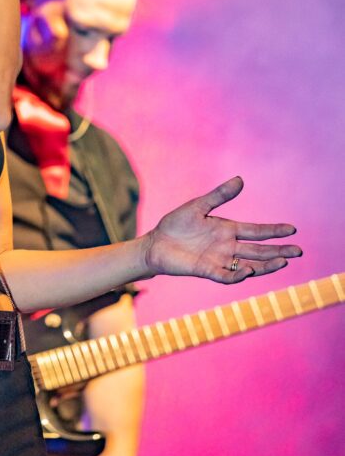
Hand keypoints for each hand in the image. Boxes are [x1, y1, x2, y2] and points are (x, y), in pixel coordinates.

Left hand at [143, 176, 301, 282]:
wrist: (156, 243)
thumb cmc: (176, 223)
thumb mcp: (199, 206)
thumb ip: (219, 195)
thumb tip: (240, 179)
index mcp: (228, 229)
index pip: (256, 232)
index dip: (274, 231)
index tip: (292, 229)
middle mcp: (228, 246)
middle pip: (259, 250)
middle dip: (278, 250)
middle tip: (298, 251)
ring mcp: (219, 260)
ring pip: (249, 264)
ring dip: (265, 265)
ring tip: (283, 262)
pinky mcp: (207, 270)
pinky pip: (226, 275)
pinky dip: (237, 274)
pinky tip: (248, 271)